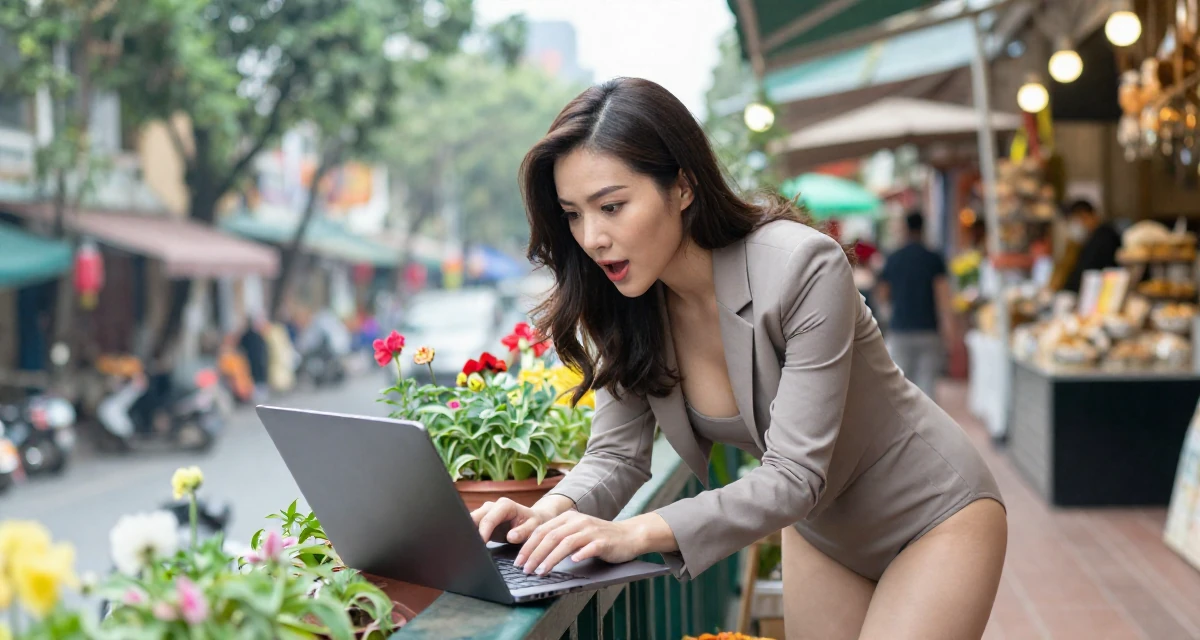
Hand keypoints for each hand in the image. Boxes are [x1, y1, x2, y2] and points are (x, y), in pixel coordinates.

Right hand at [471, 498, 546, 544]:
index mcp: (505, 505)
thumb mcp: (534, 527)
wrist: (532, 520)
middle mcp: (492, 506)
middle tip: (470, 548)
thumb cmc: (534, 523)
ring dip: (468, 534)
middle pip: (475, 518)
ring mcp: (485, 512)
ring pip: (470, 521)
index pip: (488, 519)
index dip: (482, 533)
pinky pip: (471, 526)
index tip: (480, 545)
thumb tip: (511, 536)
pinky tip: (469, 546)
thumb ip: (524, 531)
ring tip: (468, 548)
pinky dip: (469, 535)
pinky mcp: (481, 520)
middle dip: (470, 532)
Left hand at [515, 510, 645, 575]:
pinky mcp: (603, 541)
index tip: (519, 561)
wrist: (629, 535)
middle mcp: (578, 521)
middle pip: (551, 536)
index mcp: (568, 517)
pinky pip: (589, 547)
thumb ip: (559, 537)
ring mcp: (591, 530)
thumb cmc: (599, 537)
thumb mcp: (576, 532)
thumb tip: (533, 554)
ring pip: (566, 543)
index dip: (528, 546)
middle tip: (525, 569)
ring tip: (541, 571)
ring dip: (551, 558)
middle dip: (535, 554)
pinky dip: (580, 554)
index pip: (542, 530)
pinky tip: (573, 562)